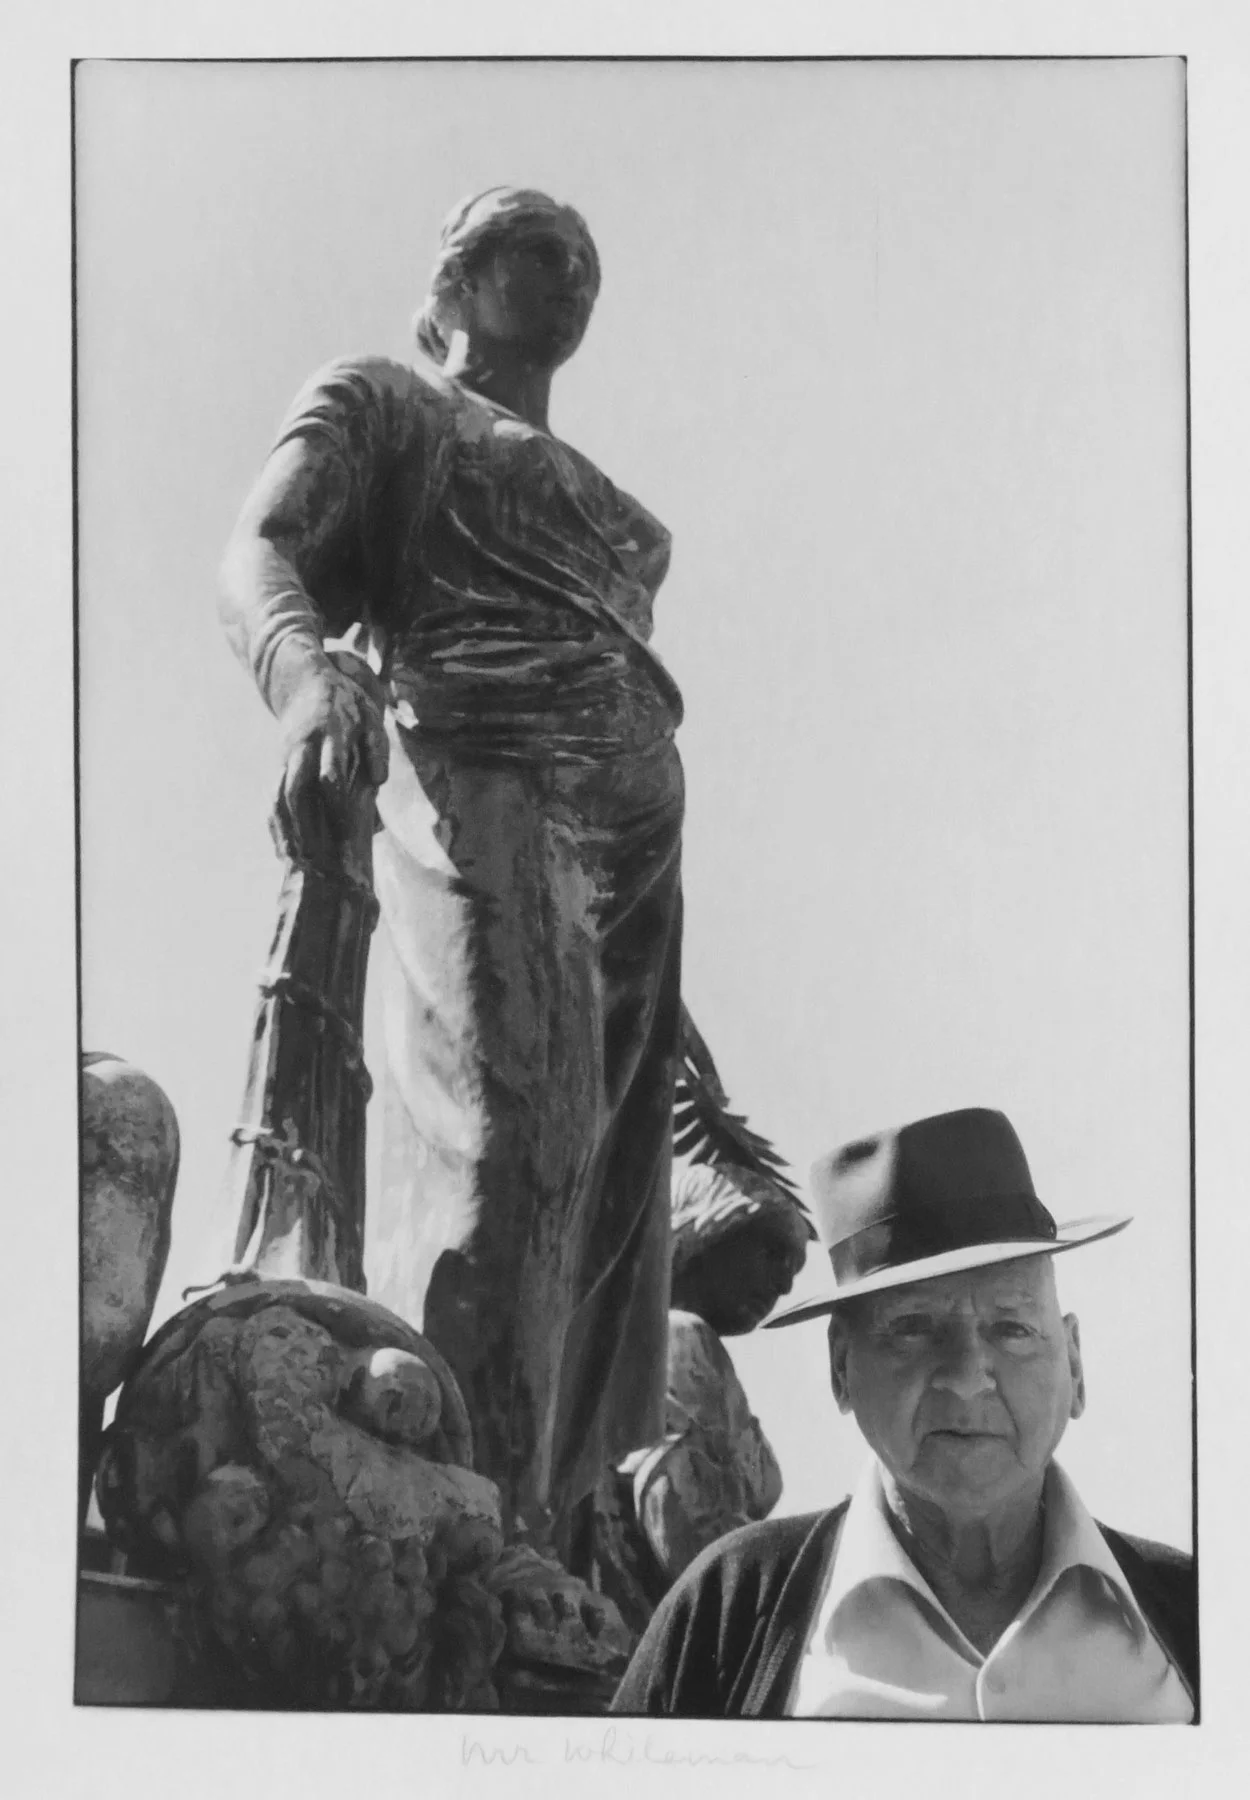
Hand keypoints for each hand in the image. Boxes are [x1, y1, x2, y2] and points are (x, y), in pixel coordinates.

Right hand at [273, 659, 388, 856]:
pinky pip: (273, 794)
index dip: (335, 803)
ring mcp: (287, 756)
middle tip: (311, 858)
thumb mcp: (369, 716)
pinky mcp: (280, 763)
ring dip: (283, 827)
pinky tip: (281, 846)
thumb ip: (376, 749)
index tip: (343, 832)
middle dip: (301, 824)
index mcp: (330, 736)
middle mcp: (304, 747)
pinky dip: (275, 821)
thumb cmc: (347, 703)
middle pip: (295, 789)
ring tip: (290, 860)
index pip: (330, 773)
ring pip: (278, 794)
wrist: (303, 680)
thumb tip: (379, 782)